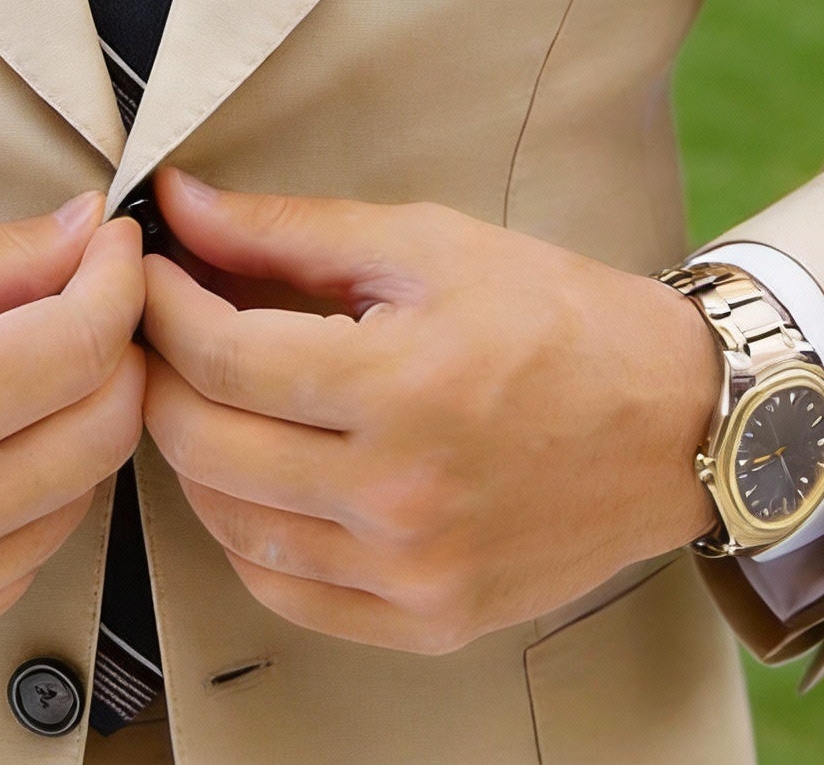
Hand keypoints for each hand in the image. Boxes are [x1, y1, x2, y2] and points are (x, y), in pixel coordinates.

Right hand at [0, 195, 145, 675]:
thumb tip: (84, 233)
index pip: (88, 344)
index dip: (118, 279)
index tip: (113, 249)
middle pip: (107, 428)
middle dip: (112, 350)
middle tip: (79, 303)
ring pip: (77, 499)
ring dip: (69, 427)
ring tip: (9, 377)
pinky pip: (21, 562)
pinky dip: (24, 500)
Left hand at [140, 169, 718, 654]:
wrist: (675, 422)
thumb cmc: (556, 318)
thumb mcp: (425, 243)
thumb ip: (289, 229)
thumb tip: (181, 204)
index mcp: (402, 388)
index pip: (222, 356)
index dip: (162, 305)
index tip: (149, 269)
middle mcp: (400, 496)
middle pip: (206, 444)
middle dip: (160, 373)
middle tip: (161, 326)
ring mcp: (413, 571)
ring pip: (230, 525)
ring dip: (192, 453)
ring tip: (204, 392)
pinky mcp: (428, 619)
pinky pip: (285, 592)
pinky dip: (245, 533)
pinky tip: (254, 474)